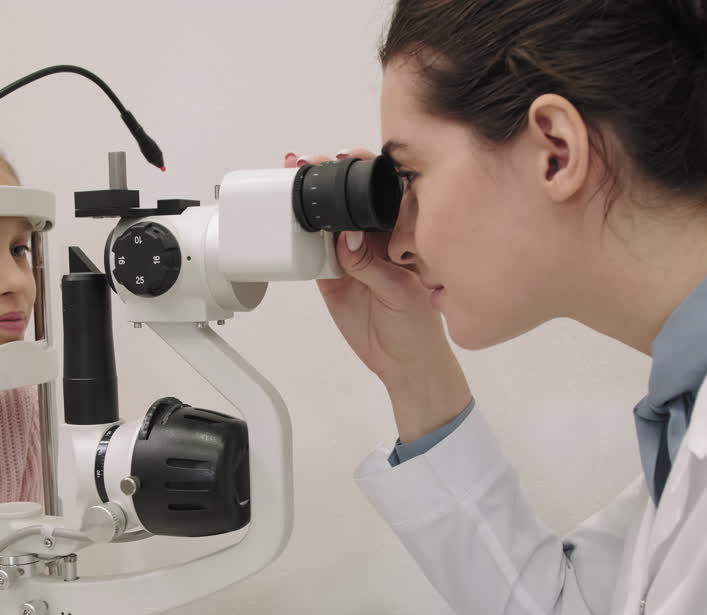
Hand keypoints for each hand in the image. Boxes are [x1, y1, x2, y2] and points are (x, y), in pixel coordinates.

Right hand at [285, 150, 471, 440]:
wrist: (401, 363)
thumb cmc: (418, 326)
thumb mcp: (399, 292)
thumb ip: (370, 264)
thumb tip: (346, 237)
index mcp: (402, 234)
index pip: (382, 192)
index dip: (364, 170)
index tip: (346, 158)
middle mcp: (375, 238)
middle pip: (349, 199)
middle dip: (329, 177)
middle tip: (309, 164)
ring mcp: (350, 255)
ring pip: (327, 220)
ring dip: (310, 200)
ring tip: (291, 180)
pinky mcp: (330, 274)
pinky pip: (310, 250)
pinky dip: (298, 236)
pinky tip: (287, 220)